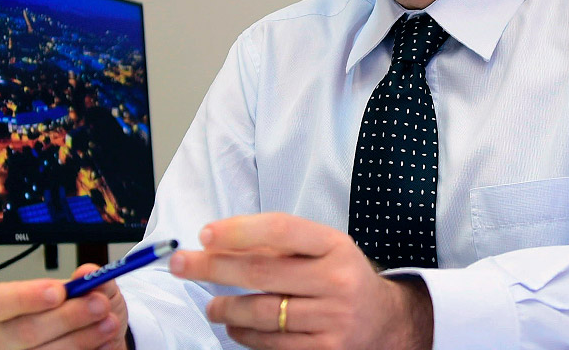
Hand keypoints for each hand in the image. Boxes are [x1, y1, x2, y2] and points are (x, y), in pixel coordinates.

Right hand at [0, 264, 130, 349]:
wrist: (102, 338)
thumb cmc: (84, 312)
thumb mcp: (90, 289)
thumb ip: (88, 280)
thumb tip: (87, 273)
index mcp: (9, 306)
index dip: (26, 297)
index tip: (59, 292)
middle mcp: (9, 336)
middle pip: (25, 331)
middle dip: (68, 317)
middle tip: (99, 305)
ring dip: (84, 337)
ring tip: (109, 323)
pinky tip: (104, 342)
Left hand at [172, 213, 432, 349]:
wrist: (385, 323)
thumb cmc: (340, 278)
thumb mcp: (323, 250)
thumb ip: (279, 245)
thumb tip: (218, 243)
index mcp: (335, 246)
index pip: (280, 230)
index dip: (238, 230)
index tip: (205, 235)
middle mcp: (336, 281)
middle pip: (262, 272)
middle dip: (213, 268)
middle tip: (183, 265)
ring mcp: (332, 319)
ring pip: (262, 313)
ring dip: (226, 309)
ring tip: (213, 307)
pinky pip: (271, 344)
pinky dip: (245, 336)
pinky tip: (236, 328)